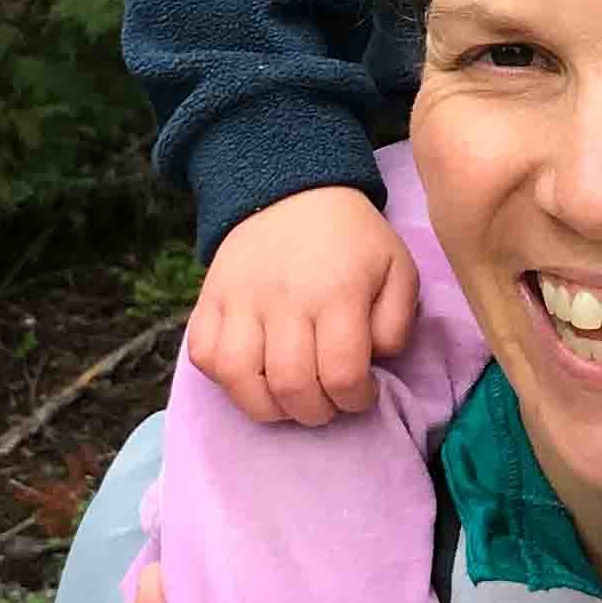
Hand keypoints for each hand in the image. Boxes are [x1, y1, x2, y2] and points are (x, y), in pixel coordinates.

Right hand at [189, 187, 420, 426]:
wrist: (291, 191)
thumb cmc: (352, 240)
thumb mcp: (397, 268)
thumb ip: (397, 322)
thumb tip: (374, 362)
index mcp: (337, 293)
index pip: (342, 375)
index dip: (357, 400)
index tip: (363, 393)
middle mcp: (284, 300)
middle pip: (291, 385)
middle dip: (316, 411)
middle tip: (328, 401)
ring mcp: (239, 301)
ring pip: (239, 378)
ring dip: (268, 407)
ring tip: (288, 400)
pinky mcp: (208, 300)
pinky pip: (203, 356)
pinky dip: (224, 379)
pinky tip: (252, 374)